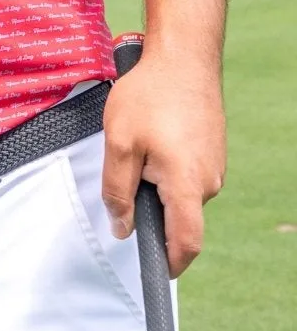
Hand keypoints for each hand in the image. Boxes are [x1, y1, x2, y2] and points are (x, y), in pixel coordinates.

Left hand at [102, 45, 225, 275]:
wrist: (183, 59)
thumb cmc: (148, 97)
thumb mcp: (119, 143)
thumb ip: (118, 191)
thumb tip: (122, 228)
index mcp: (188, 186)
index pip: (186, 242)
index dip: (170, 263)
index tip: (154, 272)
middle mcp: (209, 182)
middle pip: (177, 216)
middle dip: (149, 207)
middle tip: (126, 169)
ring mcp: (214, 167)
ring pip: (179, 193)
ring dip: (154, 181)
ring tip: (138, 143)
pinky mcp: (211, 153)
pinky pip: (185, 174)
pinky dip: (164, 166)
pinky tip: (152, 137)